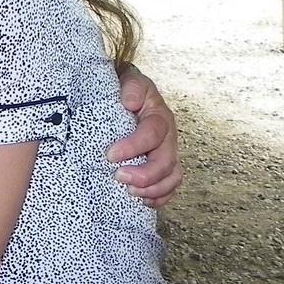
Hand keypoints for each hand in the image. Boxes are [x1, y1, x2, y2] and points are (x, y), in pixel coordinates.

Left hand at [110, 65, 182, 208]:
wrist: (132, 98)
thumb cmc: (129, 93)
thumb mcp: (131, 82)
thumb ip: (132, 88)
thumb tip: (130, 102)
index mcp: (159, 117)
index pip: (152, 134)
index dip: (133, 147)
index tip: (111, 155)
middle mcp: (168, 138)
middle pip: (165, 162)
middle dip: (144, 175)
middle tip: (118, 177)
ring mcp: (167, 154)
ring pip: (172, 178)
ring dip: (152, 189)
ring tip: (130, 192)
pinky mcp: (163, 168)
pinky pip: (169, 188)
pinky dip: (159, 198)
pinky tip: (141, 201)